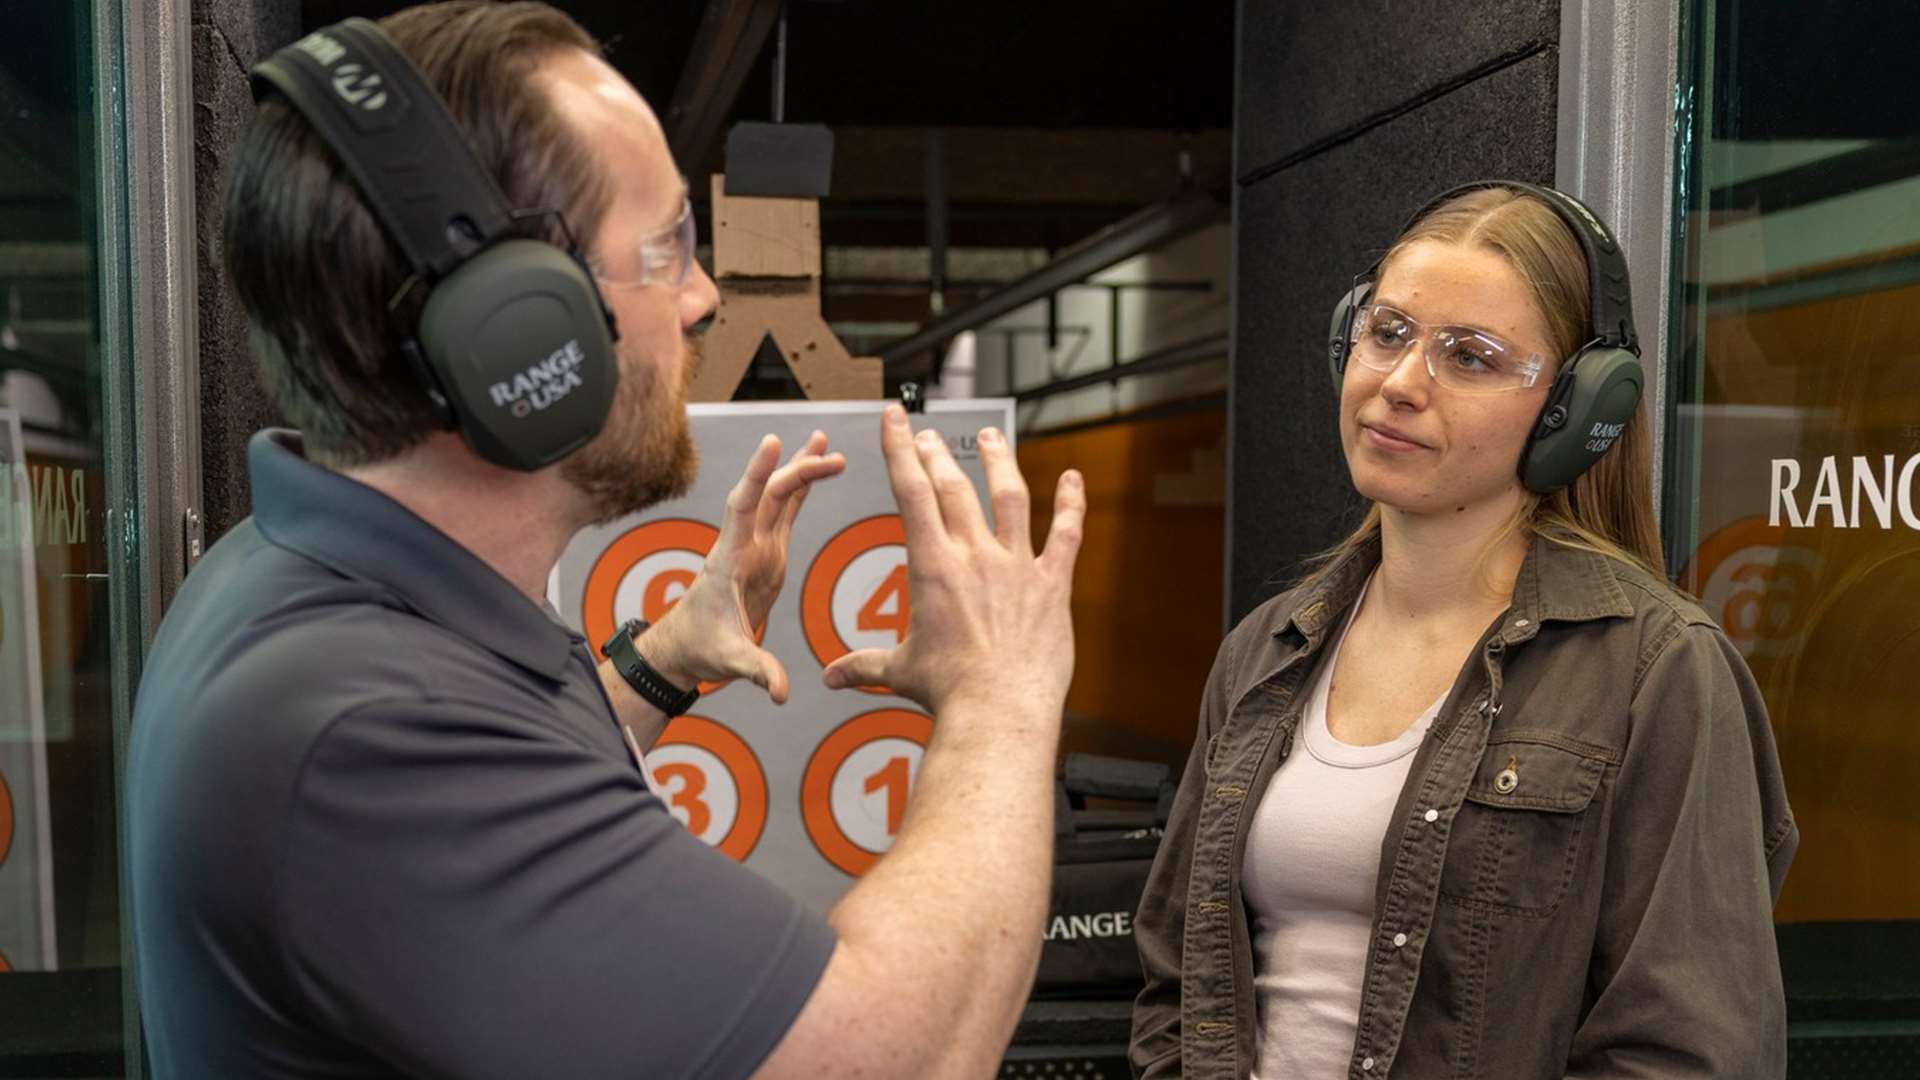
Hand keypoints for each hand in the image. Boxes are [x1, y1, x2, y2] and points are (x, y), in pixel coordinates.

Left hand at [644, 431, 844, 702]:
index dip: (757, 474)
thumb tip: (781, 692)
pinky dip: (800, 490)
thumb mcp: (730, 662)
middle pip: (769, 495)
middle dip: (798, 471)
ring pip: (777, 497)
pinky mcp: (767, 555)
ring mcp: (756, 547)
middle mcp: (742, 545)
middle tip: (832, 456)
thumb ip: (758, 671)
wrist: (685, 648)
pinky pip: (785, 514)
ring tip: (823, 442)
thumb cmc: (701, 650)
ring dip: (799, 469)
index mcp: (731, 559)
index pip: (743, 506)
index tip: (772, 442)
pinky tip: (815, 469)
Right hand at [822, 406, 1084, 721]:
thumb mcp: (901, 671)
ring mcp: (1017, 566)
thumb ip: (865, 665)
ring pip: (1010, 497)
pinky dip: (1072, 504)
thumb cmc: (949, 693)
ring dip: (999, 463)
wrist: (999, 709)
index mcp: (933, 568)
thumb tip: (831, 678)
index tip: (895, 418)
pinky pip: (1067, 534)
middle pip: (954, 487)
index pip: (910, 492)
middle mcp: (975, 556)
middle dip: (937, 455)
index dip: (899, 449)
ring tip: (991, 439)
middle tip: (927, 435)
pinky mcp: (1052, 584)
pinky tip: (1075, 478)